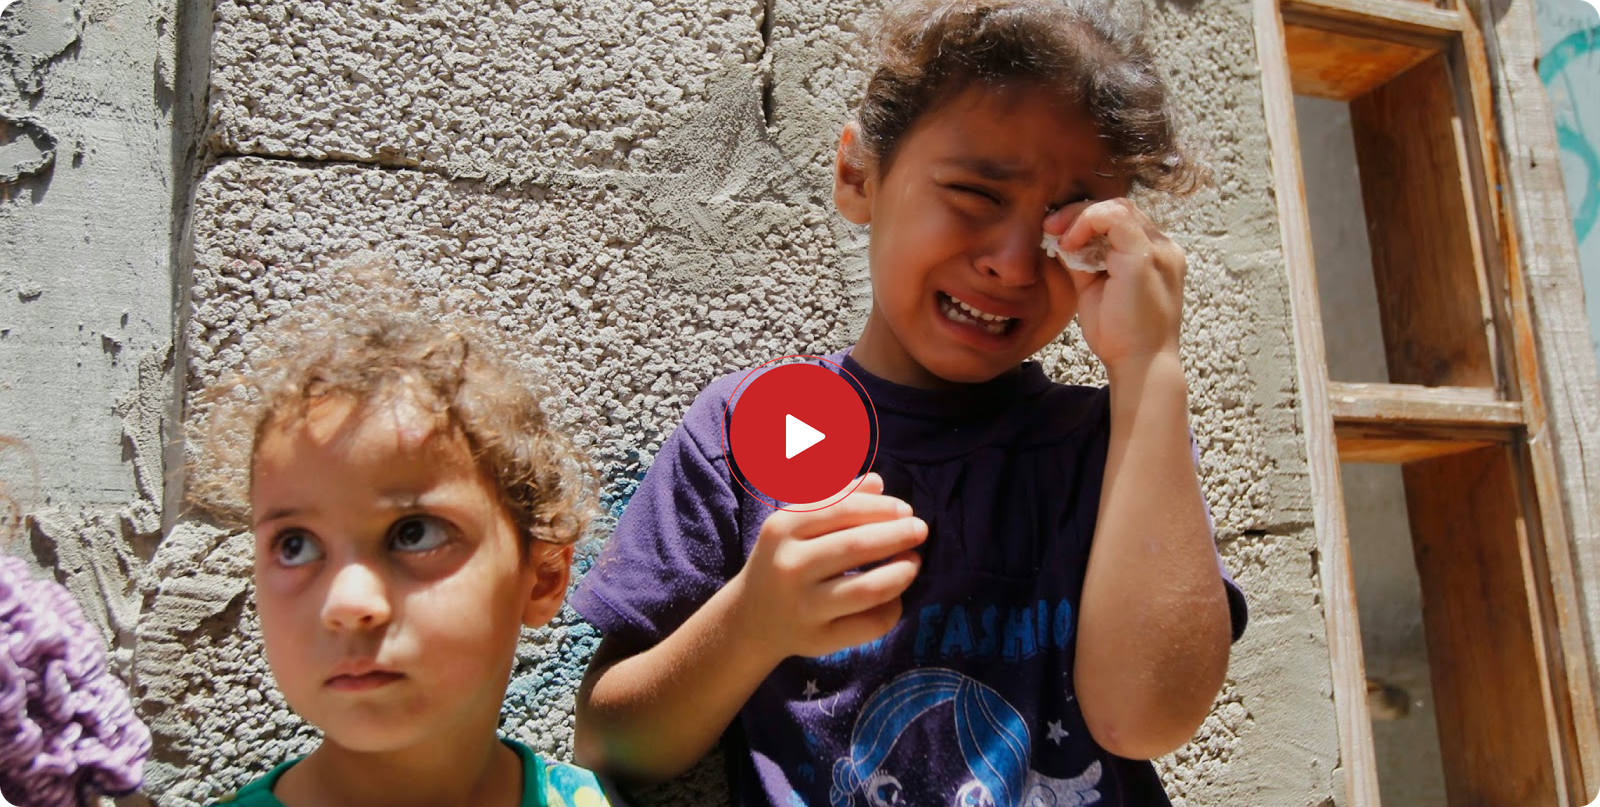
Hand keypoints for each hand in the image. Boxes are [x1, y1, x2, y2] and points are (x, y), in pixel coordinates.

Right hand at [731, 473, 925, 659]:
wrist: (752, 617)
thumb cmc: (783, 558)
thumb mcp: (795, 523)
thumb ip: (834, 499)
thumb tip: (877, 483)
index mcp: (783, 528)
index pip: (842, 510)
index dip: (881, 508)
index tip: (905, 509)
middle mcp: (789, 566)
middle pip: (857, 547)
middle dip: (898, 535)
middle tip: (921, 530)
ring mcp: (803, 606)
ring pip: (867, 590)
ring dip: (901, 573)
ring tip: (914, 562)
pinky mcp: (818, 640)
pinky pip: (868, 625)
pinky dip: (892, 609)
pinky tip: (896, 597)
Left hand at [1044, 199, 1186, 370]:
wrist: (1138, 364)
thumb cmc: (1118, 334)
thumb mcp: (1094, 288)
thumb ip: (1082, 261)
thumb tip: (1059, 238)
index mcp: (1154, 254)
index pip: (1120, 219)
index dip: (1085, 219)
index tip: (1055, 234)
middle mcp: (1162, 247)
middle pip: (1119, 207)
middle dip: (1079, 213)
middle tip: (1049, 227)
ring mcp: (1159, 249)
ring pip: (1118, 207)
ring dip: (1080, 216)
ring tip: (1058, 237)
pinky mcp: (1146, 256)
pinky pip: (1115, 217)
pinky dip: (1086, 222)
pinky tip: (1070, 244)